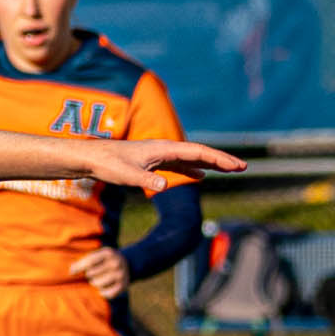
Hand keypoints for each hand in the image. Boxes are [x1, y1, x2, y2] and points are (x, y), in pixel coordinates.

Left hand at [70, 247, 130, 298]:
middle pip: (91, 274)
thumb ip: (84, 261)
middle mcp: (116, 262)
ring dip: (95, 284)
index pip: (89, 261)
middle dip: (89, 275)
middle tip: (93, 274)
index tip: (70, 273)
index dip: (78, 268)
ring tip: (98, 280)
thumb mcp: (97, 255)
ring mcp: (121, 274)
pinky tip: (103, 289)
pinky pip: (107, 293)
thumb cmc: (104, 261)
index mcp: (108, 253)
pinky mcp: (124, 285)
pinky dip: (103, 293)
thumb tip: (71, 270)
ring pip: (97, 284)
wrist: (127, 264)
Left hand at [89, 140, 246, 191]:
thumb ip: (146, 180)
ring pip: (191, 158)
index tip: (237, 166)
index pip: (198, 153)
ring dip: (210, 164)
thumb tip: (164, 186)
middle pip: (199, 153)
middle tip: (244, 167)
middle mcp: (164, 149)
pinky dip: (192, 170)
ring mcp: (159, 155)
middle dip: (222, 160)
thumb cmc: (107, 165)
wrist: (90, 158)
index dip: (219, 159)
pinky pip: (179, 165)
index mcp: (163, 149)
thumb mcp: (127, 175)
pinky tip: (201, 177)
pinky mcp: (152, 162)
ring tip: (230, 170)